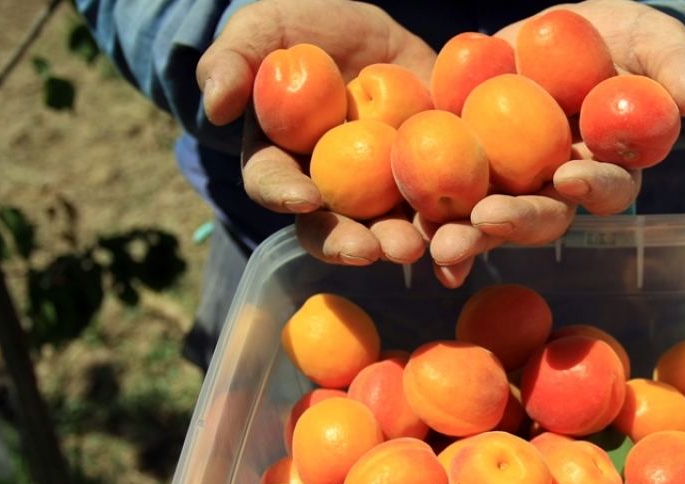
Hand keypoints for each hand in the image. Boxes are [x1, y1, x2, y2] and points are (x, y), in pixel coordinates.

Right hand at [196, 0, 437, 265]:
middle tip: (372, 247)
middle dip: (352, 242)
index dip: (284, 194)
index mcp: (283, 163)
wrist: (369, 33)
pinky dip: (457, 236)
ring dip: (406, 244)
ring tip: (423, 249)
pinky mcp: (431, 181)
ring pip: (391, 229)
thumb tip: (215, 104)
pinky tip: (469, 251)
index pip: (274, 184)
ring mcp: (383, 191)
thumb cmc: (303, 31)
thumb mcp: (265, 31)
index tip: (303, 196)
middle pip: (336, 227)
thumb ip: (234, 61)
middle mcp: (332, 191)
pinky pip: (444, 214)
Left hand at [422, 0, 684, 286]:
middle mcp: (557, 189)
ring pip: (489, 220)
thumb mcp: (650, 37)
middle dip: (518, 222)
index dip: (594, 188)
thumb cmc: (616, 39)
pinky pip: (443, 199)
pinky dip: (425, 222)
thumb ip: (673, 62)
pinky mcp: (464, 168)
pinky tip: (408, 239)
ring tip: (440, 246)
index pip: (608, 189)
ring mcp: (509, 183)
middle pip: (542, 218)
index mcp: (607, 168)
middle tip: (491, 219)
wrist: (557, 35)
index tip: (572, 176)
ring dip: (466, 237)